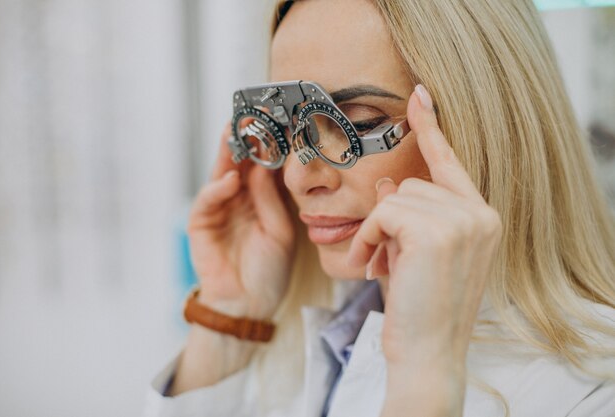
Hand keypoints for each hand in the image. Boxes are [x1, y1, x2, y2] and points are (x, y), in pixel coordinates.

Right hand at [187, 123, 294, 318]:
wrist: (250, 304)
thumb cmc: (269, 270)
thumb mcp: (280, 230)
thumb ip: (271, 198)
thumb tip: (265, 165)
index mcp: (259, 199)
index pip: (261, 165)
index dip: (268, 144)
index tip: (278, 121)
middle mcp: (238, 198)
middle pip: (240, 162)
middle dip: (245, 138)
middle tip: (252, 113)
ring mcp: (219, 209)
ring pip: (221, 174)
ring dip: (228, 153)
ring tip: (237, 131)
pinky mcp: (201, 223)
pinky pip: (208, 200)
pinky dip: (217, 188)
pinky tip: (231, 178)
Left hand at [347, 85, 501, 415]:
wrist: (428, 352)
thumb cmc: (420, 306)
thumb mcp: (414, 253)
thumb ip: (407, 215)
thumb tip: (388, 186)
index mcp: (482, 218)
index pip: (452, 163)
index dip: (433, 129)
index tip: (420, 97)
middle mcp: (481, 214)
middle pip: (413, 185)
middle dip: (390, 219)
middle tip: (388, 257)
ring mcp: (464, 220)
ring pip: (396, 198)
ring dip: (378, 230)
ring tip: (383, 265)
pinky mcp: (438, 230)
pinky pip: (383, 212)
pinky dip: (369, 237)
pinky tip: (374, 266)